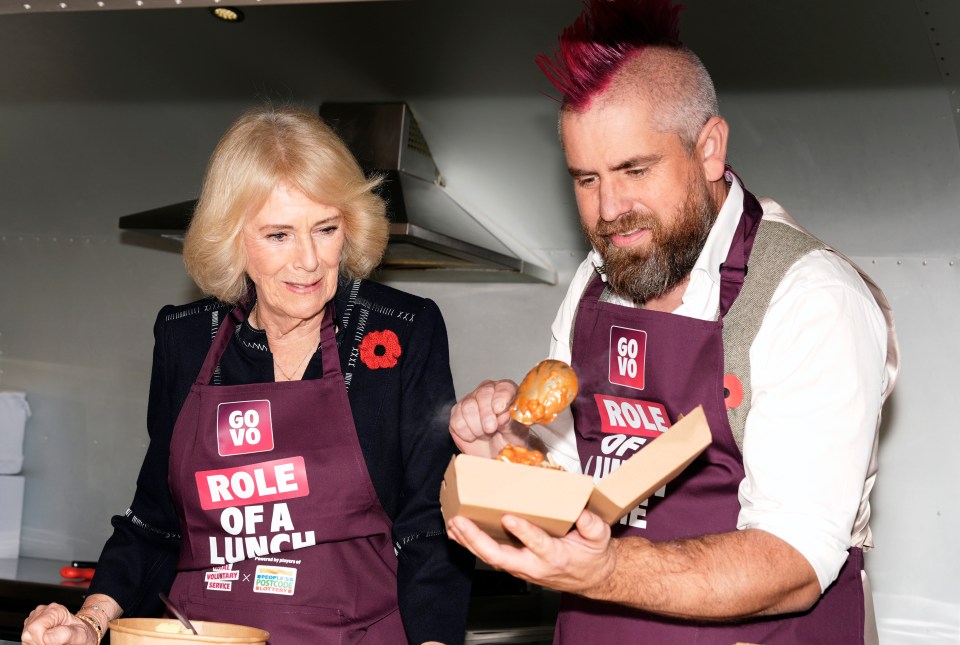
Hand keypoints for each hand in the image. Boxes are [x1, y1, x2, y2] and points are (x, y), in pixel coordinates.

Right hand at [21, 603, 98, 644]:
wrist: (81, 633)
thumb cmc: (81, 633)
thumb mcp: (79, 634)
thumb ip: (64, 634)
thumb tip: (46, 637)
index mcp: (55, 610)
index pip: (35, 628)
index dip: (41, 640)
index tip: (54, 643)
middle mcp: (43, 611)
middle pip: (28, 633)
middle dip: (39, 643)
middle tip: (54, 643)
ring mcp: (35, 618)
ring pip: (25, 637)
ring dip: (37, 643)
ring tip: (52, 641)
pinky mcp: (31, 626)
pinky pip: (26, 640)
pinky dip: (35, 643)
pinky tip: (46, 641)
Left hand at [446, 509, 616, 596]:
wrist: (590, 576)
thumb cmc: (591, 554)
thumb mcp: (600, 538)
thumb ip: (592, 525)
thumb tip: (581, 513)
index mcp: (555, 556)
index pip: (537, 544)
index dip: (523, 532)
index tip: (509, 518)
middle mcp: (533, 565)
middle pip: (500, 557)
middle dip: (477, 540)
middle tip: (461, 522)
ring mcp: (521, 568)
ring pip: (490, 558)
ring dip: (468, 541)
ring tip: (453, 524)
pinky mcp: (514, 565)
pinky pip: (489, 557)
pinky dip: (471, 545)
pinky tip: (457, 533)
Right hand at [449, 379, 526, 457]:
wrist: (495, 453)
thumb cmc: (508, 440)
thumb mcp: (516, 433)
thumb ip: (510, 422)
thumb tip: (503, 415)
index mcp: (507, 392)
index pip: (504, 388)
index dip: (501, 397)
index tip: (499, 410)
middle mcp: (487, 392)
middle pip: (483, 394)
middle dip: (486, 413)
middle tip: (490, 429)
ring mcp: (470, 401)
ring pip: (468, 407)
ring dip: (477, 427)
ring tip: (486, 435)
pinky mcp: (456, 414)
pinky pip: (457, 421)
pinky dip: (467, 433)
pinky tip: (474, 437)